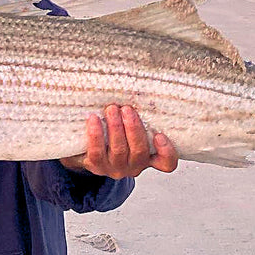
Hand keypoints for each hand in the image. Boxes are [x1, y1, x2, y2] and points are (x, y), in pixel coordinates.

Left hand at [60, 105, 177, 178]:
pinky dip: (95, 135)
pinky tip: (93, 119)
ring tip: (111, 109)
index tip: (160, 135)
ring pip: (118, 150)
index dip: (167, 152)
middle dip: (133, 128)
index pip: (166, 163)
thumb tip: (139, 86)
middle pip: (139, 151)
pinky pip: (96, 152)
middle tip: (127, 109)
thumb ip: (139, 115)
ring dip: (115, 128)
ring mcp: (115, 168)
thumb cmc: (114, 133)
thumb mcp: (130, 127)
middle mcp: (134, 166)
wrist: (87, 148)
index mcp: (149, 157)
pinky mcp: (97, 166)